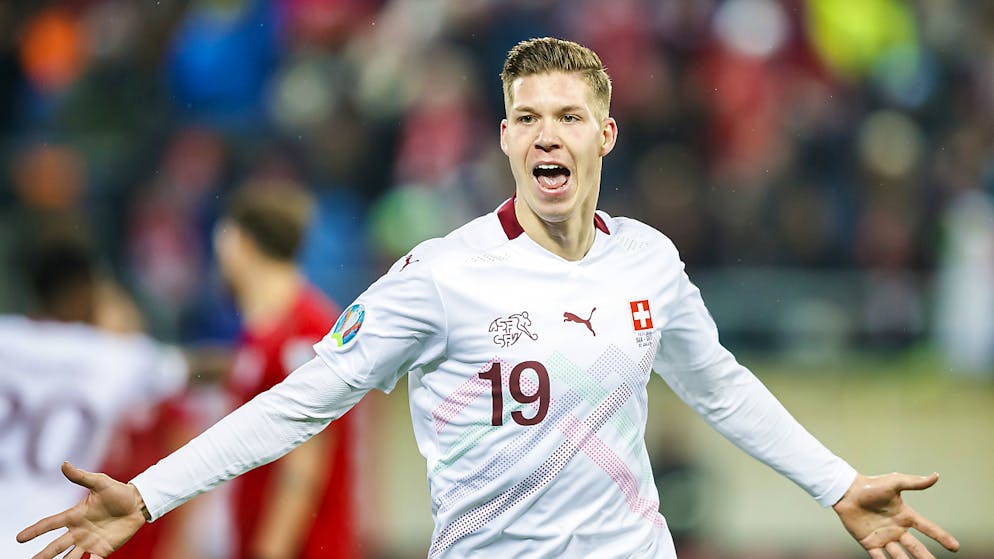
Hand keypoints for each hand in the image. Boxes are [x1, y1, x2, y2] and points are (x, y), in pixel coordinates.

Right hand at [16, 462, 147, 558]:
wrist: (139, 504)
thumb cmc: (118, 491)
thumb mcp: (100, 482)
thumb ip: (81, 477)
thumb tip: (64, 464)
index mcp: (75, 515)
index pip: (51, 523)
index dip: (35, 530)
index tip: (19, 538)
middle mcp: (78, 531)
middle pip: (56, 546)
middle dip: (43, 555)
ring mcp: (89, 542)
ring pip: (69, 557)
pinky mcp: (102, 549)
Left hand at [833, 472, 958, 558]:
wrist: (846, 492)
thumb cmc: (870, 486)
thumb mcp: (894, 482)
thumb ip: (914, 482)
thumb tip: (936, 476)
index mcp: (904, 516)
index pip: (928, 528)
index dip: (942, 537)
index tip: (955, 547)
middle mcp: (896, 529)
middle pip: (916, 547)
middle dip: (927, 558)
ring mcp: (883, 537)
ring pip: (900, 556)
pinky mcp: (869, 542)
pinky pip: (879, 558)